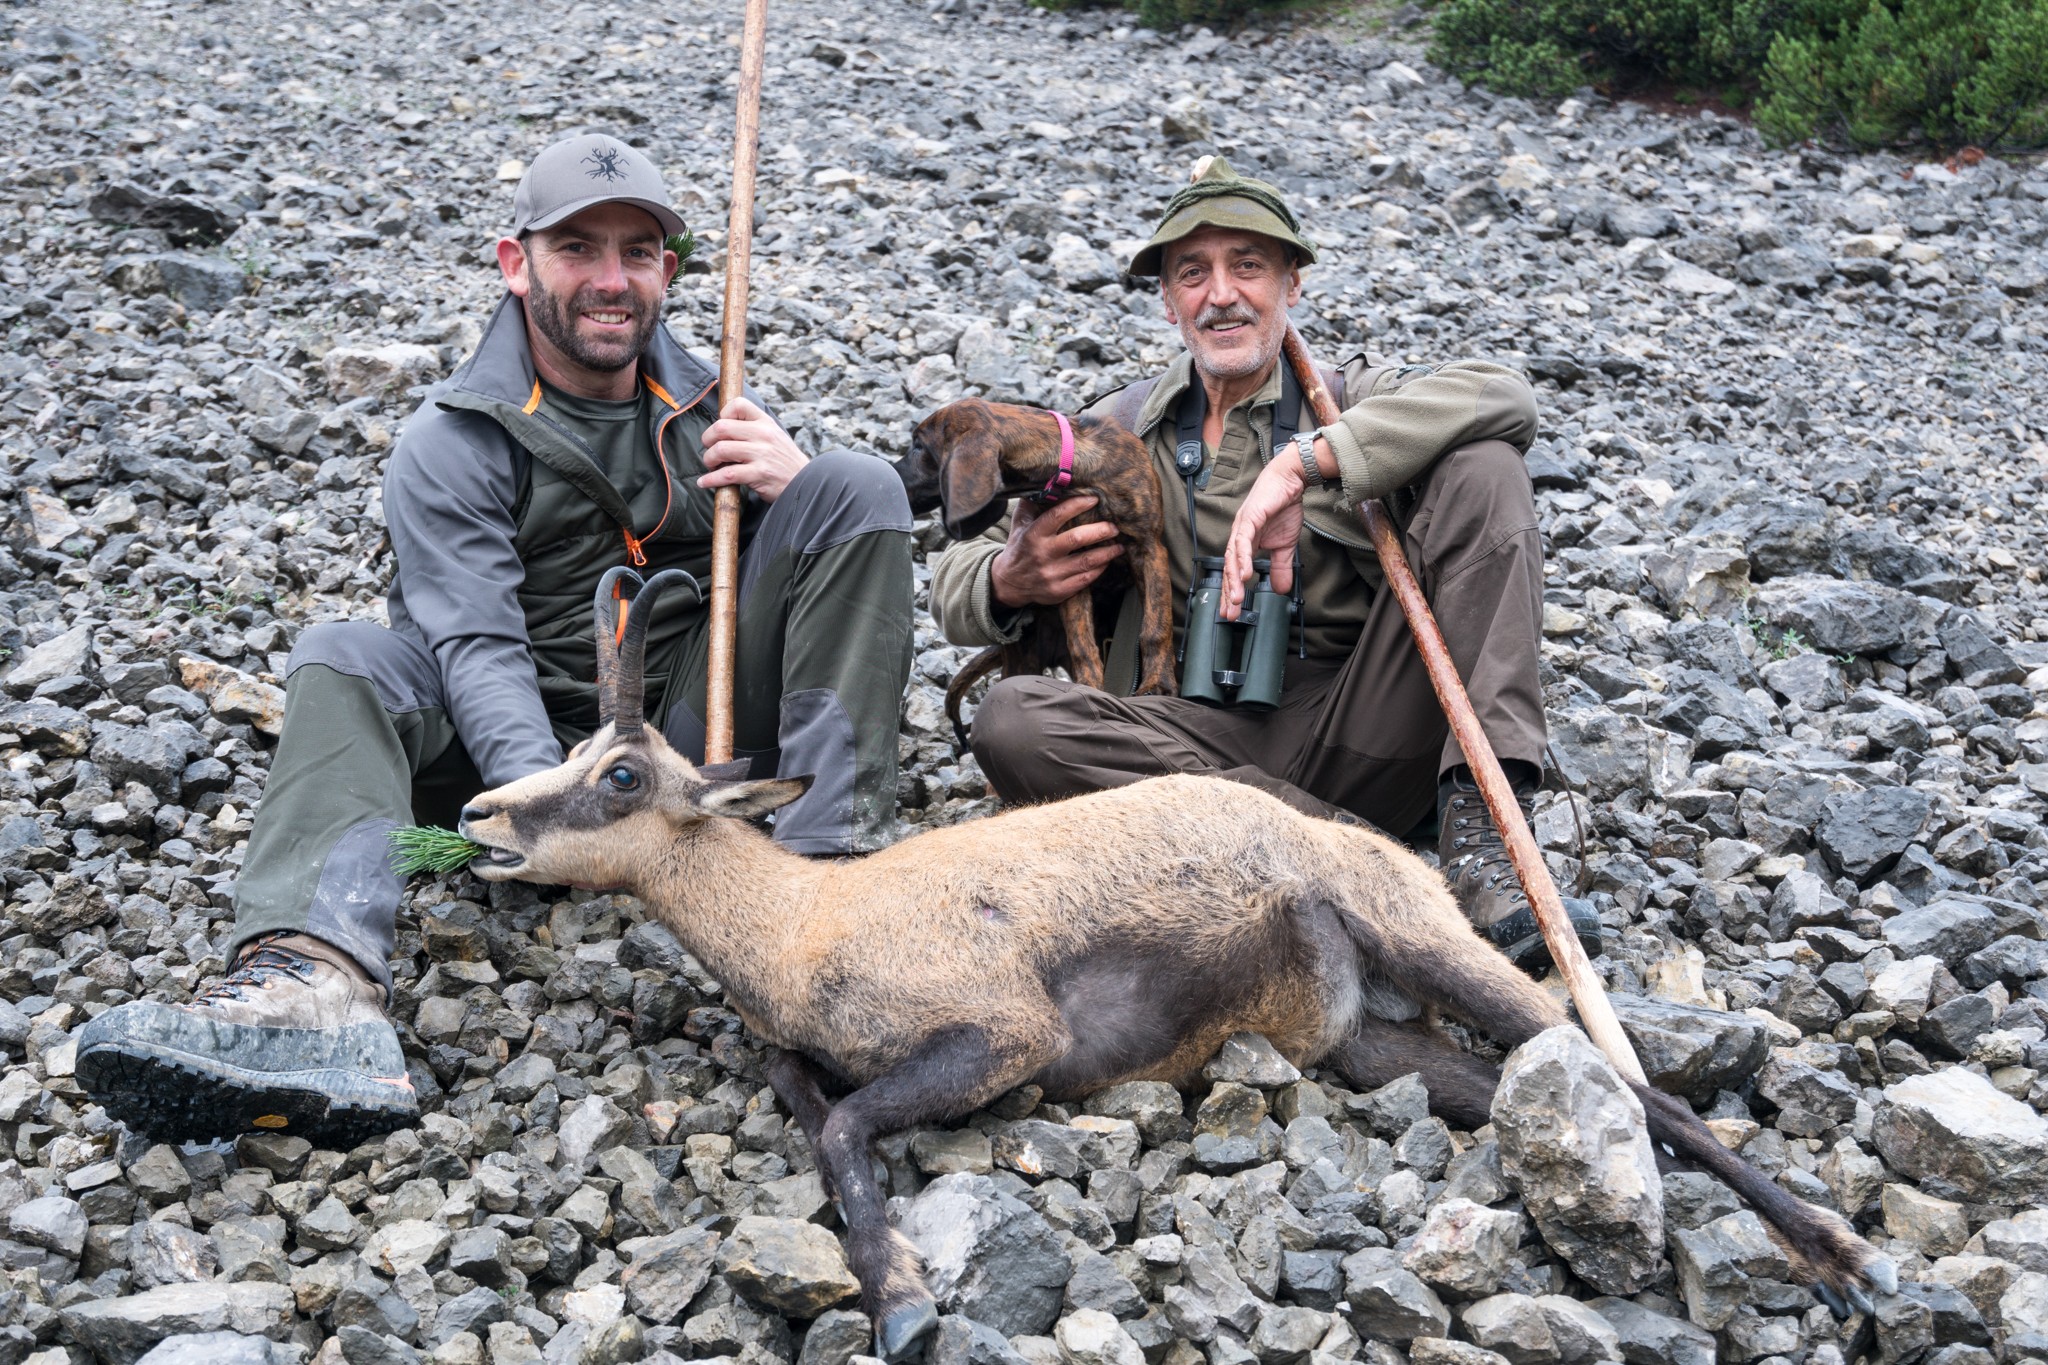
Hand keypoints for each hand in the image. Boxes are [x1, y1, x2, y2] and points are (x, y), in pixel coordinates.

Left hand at [700, 396, 808, 503]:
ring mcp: (761, 454)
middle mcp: (763, 435)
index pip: (738, 404)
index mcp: (765, 422)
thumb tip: (722, 428)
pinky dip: (711, 479)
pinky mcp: (759, 474)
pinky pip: (727, 474)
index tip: (721, 430)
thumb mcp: (774, 436)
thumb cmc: (784, 461)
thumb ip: (753, 429)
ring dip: (709, 459)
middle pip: (721, 427)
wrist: (804, 483)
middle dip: (708, 440)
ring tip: (711, 466)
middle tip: (710, 449)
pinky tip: (705, 482)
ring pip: (721, 450)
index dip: (723, 415)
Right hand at [990, 496, 1123, 607]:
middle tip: (1114, 527)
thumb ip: (1032, 503)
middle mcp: (1042, 554)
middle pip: (1077, 539)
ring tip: (1119, 545)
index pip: (1057, 516)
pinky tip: (1106, 561)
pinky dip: (1099, 569)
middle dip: (1100, 531)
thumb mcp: (1020, 523)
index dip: (1077, 505)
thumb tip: (1048, 480)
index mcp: (1033, 535)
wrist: (1009, 583)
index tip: (1095, 499)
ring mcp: (1051, 574)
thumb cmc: (1019, 546)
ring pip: (1086, 562)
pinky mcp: (1059, 591)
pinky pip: (1085, 579)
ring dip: (1107, 552)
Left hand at [1220, 451, 1307, 618]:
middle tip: (1228, 614)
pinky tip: (1245, 574)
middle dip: (1227, 593)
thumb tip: (1280, 589)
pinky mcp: (1250, 518)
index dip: (1232, 593)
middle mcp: (1238, 537)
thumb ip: (1280, 567)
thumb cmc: (1284, 507)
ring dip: (1234, 580)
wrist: (1290, 480)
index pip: (1234, 573)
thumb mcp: (1285, 545)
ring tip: (1235, 599)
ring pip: (1233, 558)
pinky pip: (1244, 542)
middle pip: (1228, 569)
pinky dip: (1243, 558)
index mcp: (1244, 544)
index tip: (1231, 613)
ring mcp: (1242, 527)